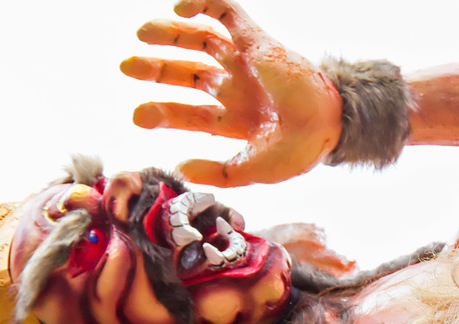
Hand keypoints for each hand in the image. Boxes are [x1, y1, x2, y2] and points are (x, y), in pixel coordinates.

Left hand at [122, 0, 341, 186]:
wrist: (330, 124)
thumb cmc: (299, 150)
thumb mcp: (255, 170)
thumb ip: (218, 173)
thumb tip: (179, 167)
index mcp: (232, 119)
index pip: (188, 111)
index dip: (161, 112)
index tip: (138, 116)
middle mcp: (234, 87)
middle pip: (185, 72)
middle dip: (155, 68)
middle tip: (128, 67)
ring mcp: (244, 61)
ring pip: (198, 38)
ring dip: (169, 33)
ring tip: (142, 34)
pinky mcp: (255, 39)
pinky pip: (225, 12)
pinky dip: (202, 4)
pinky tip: (181, 9)